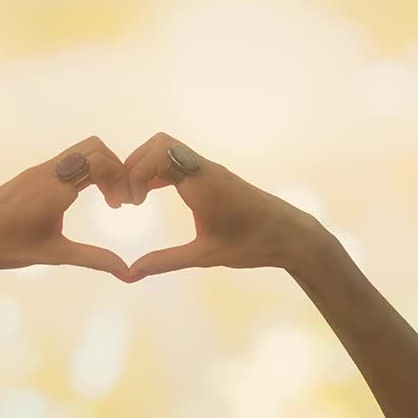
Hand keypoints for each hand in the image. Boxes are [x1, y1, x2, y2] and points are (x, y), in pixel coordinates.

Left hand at [0, 137, 130, 279]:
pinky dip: (84, 171)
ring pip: (79, 151)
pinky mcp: (31, 174)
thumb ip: (94, 259)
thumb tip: (127, 274)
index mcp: (55, 189)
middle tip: (118, 198)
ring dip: (100, 168)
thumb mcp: (55, 255)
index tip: (121, 206)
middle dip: (115, 167)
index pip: (99, 163)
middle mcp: (48, 171)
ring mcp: (38, 170)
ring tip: (106, 199)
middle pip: (93, 146)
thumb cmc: (8, 248)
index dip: (120, 179)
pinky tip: (81, 198)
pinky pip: (66, 160)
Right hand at [120, 132, 327, 276]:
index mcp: (202, 183)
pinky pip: (178, 161)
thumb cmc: (252, 244)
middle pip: (158, 144)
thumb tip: (131, 273)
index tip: (131, 204)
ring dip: (146, 167)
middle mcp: (204, 169)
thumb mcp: (205, 256)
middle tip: (127, 198)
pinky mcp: (213, 176)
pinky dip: (159, 172)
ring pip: (167, 149)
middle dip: (134, 165)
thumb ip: (166, 261)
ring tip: (136, 198)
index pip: (157, 156)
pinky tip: (151, 195)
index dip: (134, 174)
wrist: (290, 235)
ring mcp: (209, 170)